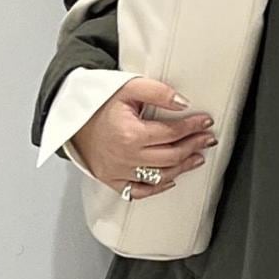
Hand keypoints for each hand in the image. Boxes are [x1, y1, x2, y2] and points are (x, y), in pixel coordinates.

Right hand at [70, 77, 216, 196]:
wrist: (70, 116)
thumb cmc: (98, 102)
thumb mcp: (128, 87)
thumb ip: (158, 92)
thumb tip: (183, 104)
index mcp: (130, 134)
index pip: (172, 133)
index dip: (192, 127)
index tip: (206, 122)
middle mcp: (126, 157)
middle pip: (171, 156)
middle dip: (193, 146)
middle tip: (207, 139)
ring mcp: (118, 172)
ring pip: (160, 176)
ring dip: (182, 167)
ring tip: (197, 157)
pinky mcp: (112, 181)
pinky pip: (140, 191)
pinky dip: (158, 187)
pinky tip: (172, 178)